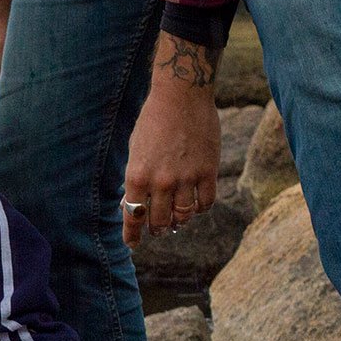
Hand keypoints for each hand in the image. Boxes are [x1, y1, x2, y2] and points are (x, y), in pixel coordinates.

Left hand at [123, 32, 221, 246]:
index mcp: (137, 176)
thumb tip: (132, 206)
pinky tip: (195, 204)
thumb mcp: (134, 151)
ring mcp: (186, 178)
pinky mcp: (208, 171)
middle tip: (158, 229)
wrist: (181, 96)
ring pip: (183, 216)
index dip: (132, 235)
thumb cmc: (152, 121)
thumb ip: (135, 180)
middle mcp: (161, 182)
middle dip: (157, 229)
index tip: (132, 244)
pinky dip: (199, 209)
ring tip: (177, 219)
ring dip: (179, 221)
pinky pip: (205, 203)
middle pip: (160, 222)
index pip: (133, 217)